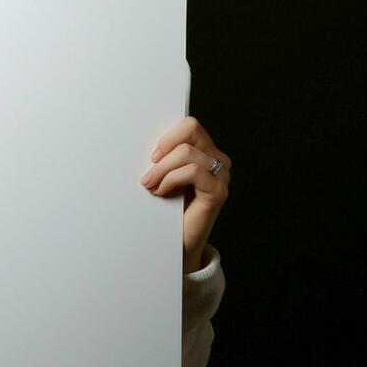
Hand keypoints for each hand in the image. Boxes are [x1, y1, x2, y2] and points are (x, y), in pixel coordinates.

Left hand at [139, 115, 230, 272]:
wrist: (176, 242)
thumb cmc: (166, 207)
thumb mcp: (163, 176)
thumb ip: (163, 157)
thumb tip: (145, 143)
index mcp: (205, 151)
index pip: (189, 125)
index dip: (168, 136)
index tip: (152, 156)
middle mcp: (218, 159)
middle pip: (191, 130)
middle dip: (163, 150)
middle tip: (148, 172)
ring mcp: (221, 175)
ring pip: (187, 152)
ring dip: (161, 169)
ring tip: (150, 185)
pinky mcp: (218, 191)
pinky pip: (192, 171)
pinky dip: (170, 179)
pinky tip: (161, 192)